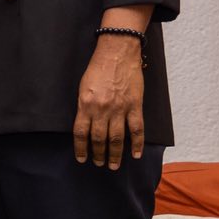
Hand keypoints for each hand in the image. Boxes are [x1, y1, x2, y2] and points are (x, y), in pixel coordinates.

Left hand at [74, 37, 145, 169]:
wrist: (117, 53)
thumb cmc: (98, 68)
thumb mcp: (83, 88)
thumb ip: (84, 107)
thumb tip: (85, 125)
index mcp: (86, 105)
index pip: (81, 133)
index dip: (81, 148)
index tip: (82, 158)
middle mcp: (102, 109)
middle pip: (99, 138)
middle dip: (98, 154)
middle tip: (99, 164)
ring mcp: (120, 108)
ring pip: (117, 138)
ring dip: (114, 154)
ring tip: (113, 165)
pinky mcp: (135, 105)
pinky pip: (137, 129)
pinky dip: (137, 143)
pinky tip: (136, 154)